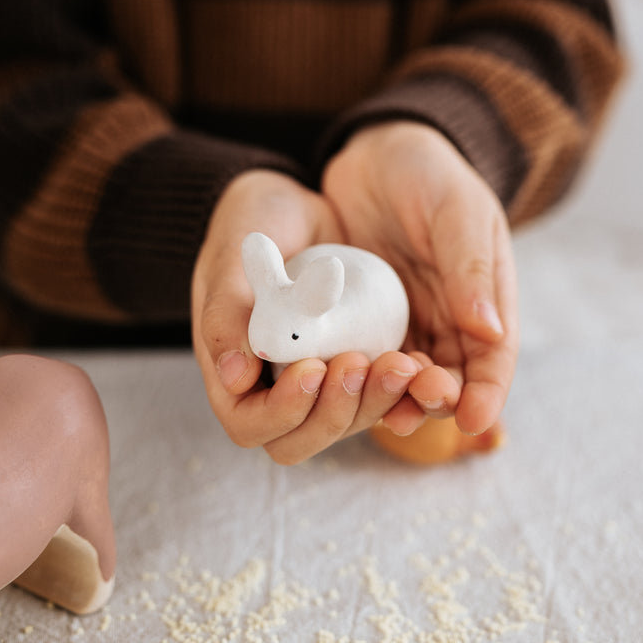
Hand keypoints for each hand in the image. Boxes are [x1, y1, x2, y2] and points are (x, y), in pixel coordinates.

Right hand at [191, 169, 421, 463]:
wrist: (298, 204)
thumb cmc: (253, 224)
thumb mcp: (231, 257)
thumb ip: (225, 312)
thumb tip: (235, 378)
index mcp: (235, 371)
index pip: (252, 423)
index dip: (282, 410)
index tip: (312, 368)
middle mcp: (275, 387)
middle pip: (303, 437)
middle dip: (336, 412)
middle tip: (358, 363)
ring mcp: (320, 382)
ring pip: (348, 421)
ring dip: (375, 402)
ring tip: (398, 363)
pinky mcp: (358, 364)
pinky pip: (380, 393)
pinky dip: (399, 385)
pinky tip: (416, 359)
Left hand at [322, 122, 518, 436]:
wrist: (373, 152)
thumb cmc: (427, 173)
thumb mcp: (456, 210)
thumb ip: (470, 267)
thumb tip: (490, 331)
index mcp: (486, 298)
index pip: (494, 358)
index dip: (488, 393)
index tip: (474, 420)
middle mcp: (449, 320)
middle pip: (450, 378)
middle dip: (437, 399)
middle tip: (416, 401)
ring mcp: (405, 322)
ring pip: (405, 378)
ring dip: (396, 396)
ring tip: (381, 403)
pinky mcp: (363, 319)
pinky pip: (364, 357)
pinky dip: (358, 376)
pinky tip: (342, 383)